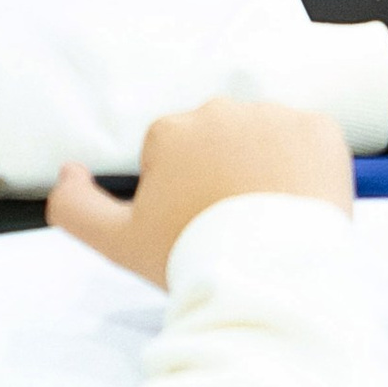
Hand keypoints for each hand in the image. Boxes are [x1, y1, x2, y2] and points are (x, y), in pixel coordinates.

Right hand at [47, 98, 352, 288]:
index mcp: (171, 130)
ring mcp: (275, 116)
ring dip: (264, 167)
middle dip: (222, 172)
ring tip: (267, 218)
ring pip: (264, 138)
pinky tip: (298, 203)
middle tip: (232, 223)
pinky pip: (310, 141)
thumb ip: (75, 206)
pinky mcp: (320, 130)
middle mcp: (222, 110)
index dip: (180, 193)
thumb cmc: (193, 257)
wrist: (271, 276)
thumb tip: (67, 171)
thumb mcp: (119, 242)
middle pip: (219, 140)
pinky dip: (307, 166)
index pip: (172, 154)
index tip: (193, 223)